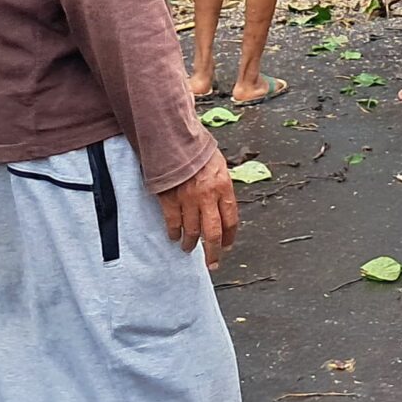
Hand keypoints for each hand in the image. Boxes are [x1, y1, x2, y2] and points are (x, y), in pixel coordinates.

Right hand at [158, 148, 240, 268]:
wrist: (174, 138)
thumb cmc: (197, 148)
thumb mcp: (219, 164)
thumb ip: (221, 185)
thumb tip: (222, 205)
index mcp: (224, 187)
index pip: (231, 220)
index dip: (229, 237)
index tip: (227, 246)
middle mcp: (208, 196)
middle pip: (214, 233)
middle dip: (214, 252)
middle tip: (212, 263)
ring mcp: (188, 199)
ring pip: (192, 231)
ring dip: (191, 243)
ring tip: (188, 248)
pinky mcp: (170, 199)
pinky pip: (173, 223)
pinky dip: (173, 232)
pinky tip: (174, 237)